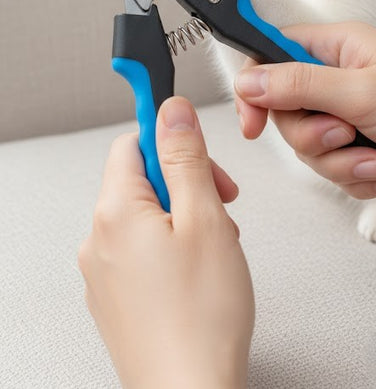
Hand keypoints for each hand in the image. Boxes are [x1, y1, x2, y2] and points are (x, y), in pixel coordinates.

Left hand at [78, 96, 253, 388]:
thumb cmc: (200, 319)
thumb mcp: (205, 218)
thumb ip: (187, 158)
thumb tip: (172, 113)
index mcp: (115, 211)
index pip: (133, 141)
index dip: (169, 135)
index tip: (188, 130)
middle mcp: (98, 239)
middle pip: (142, 179)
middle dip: (185, 183)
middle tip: (220, 206)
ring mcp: (103, 273)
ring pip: (146, 217)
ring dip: (184, 219)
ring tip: (215, 250)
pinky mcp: (116, 299)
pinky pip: (142, 252)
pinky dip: (172, 250)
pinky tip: (199, 275)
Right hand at [234, 21, 375, 198]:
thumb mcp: (362, 93)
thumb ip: (300, 85)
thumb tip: (249, 80)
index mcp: (337, 47)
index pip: (272, 53)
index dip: (257, 86)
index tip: (253, 122)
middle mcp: (339, 77)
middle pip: (287, 110)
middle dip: (313, 136)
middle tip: (343, 134)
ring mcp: (349, 113)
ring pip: (309, 145)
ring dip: (340, 162)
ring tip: (375, 160)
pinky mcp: (360, 146)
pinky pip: (333, 168)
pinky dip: (356, 177)